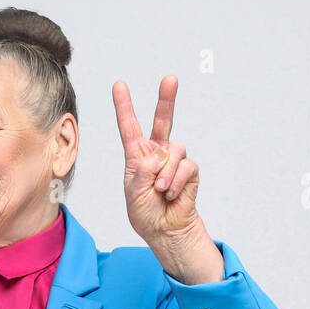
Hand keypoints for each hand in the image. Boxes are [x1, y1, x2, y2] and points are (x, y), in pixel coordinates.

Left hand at [112, 76, 200, 243]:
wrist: (165, 230)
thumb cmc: (145, 212)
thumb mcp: (133, 191)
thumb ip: (142, 170)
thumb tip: (159, 155)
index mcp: (137, 156)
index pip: (130, 127)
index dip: (124, 106)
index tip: (119, 84)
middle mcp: (157, 153)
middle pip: (162, 121)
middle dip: (167, 99)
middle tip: (170, 79)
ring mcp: (174, 161)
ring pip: (174, 149)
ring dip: (165, 173)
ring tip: (161, 190)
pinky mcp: (190, 170)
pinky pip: (185, 166)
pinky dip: (176, 181)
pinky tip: (171, 194)